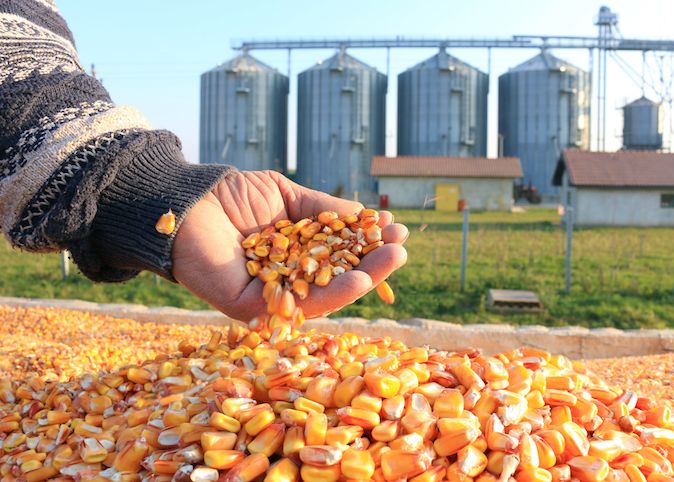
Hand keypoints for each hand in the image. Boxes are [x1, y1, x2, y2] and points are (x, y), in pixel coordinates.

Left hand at [171, 170, 407, 320]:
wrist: (186, 200)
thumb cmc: (233, 195)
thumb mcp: (288, 196)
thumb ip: (323, 209)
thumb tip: (365, 217)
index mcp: (295, 254)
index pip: (338, 254)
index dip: (366, 244)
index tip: (393, 228)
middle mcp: (286, 278)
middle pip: (337, 278)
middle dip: (372, 264)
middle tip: (402, 248)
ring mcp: (271, 295)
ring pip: (324, 296)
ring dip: (363, 280)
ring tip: (392, 260)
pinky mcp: (253, 308)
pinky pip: (298, 304)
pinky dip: (332, 294)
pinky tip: (359, 279)